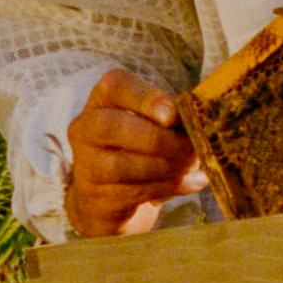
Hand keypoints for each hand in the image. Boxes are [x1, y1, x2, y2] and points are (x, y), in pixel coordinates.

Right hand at [66, 69, 205, 236]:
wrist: (106, 196)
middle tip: (192, 148)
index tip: (172, 115)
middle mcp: (85, 128)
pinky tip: (189, 182)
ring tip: (191, 166)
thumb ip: (170, 118)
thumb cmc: (137, 148)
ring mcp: (86, 164)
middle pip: (117, 127)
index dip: (146, 98)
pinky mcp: (95, 196)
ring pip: (125, 164)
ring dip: (168, 167)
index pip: (116, 86)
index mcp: (102, 100)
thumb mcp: (151, 124)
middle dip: (164, 140)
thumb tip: (196, 125)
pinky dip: (168, 187)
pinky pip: (134, 191)